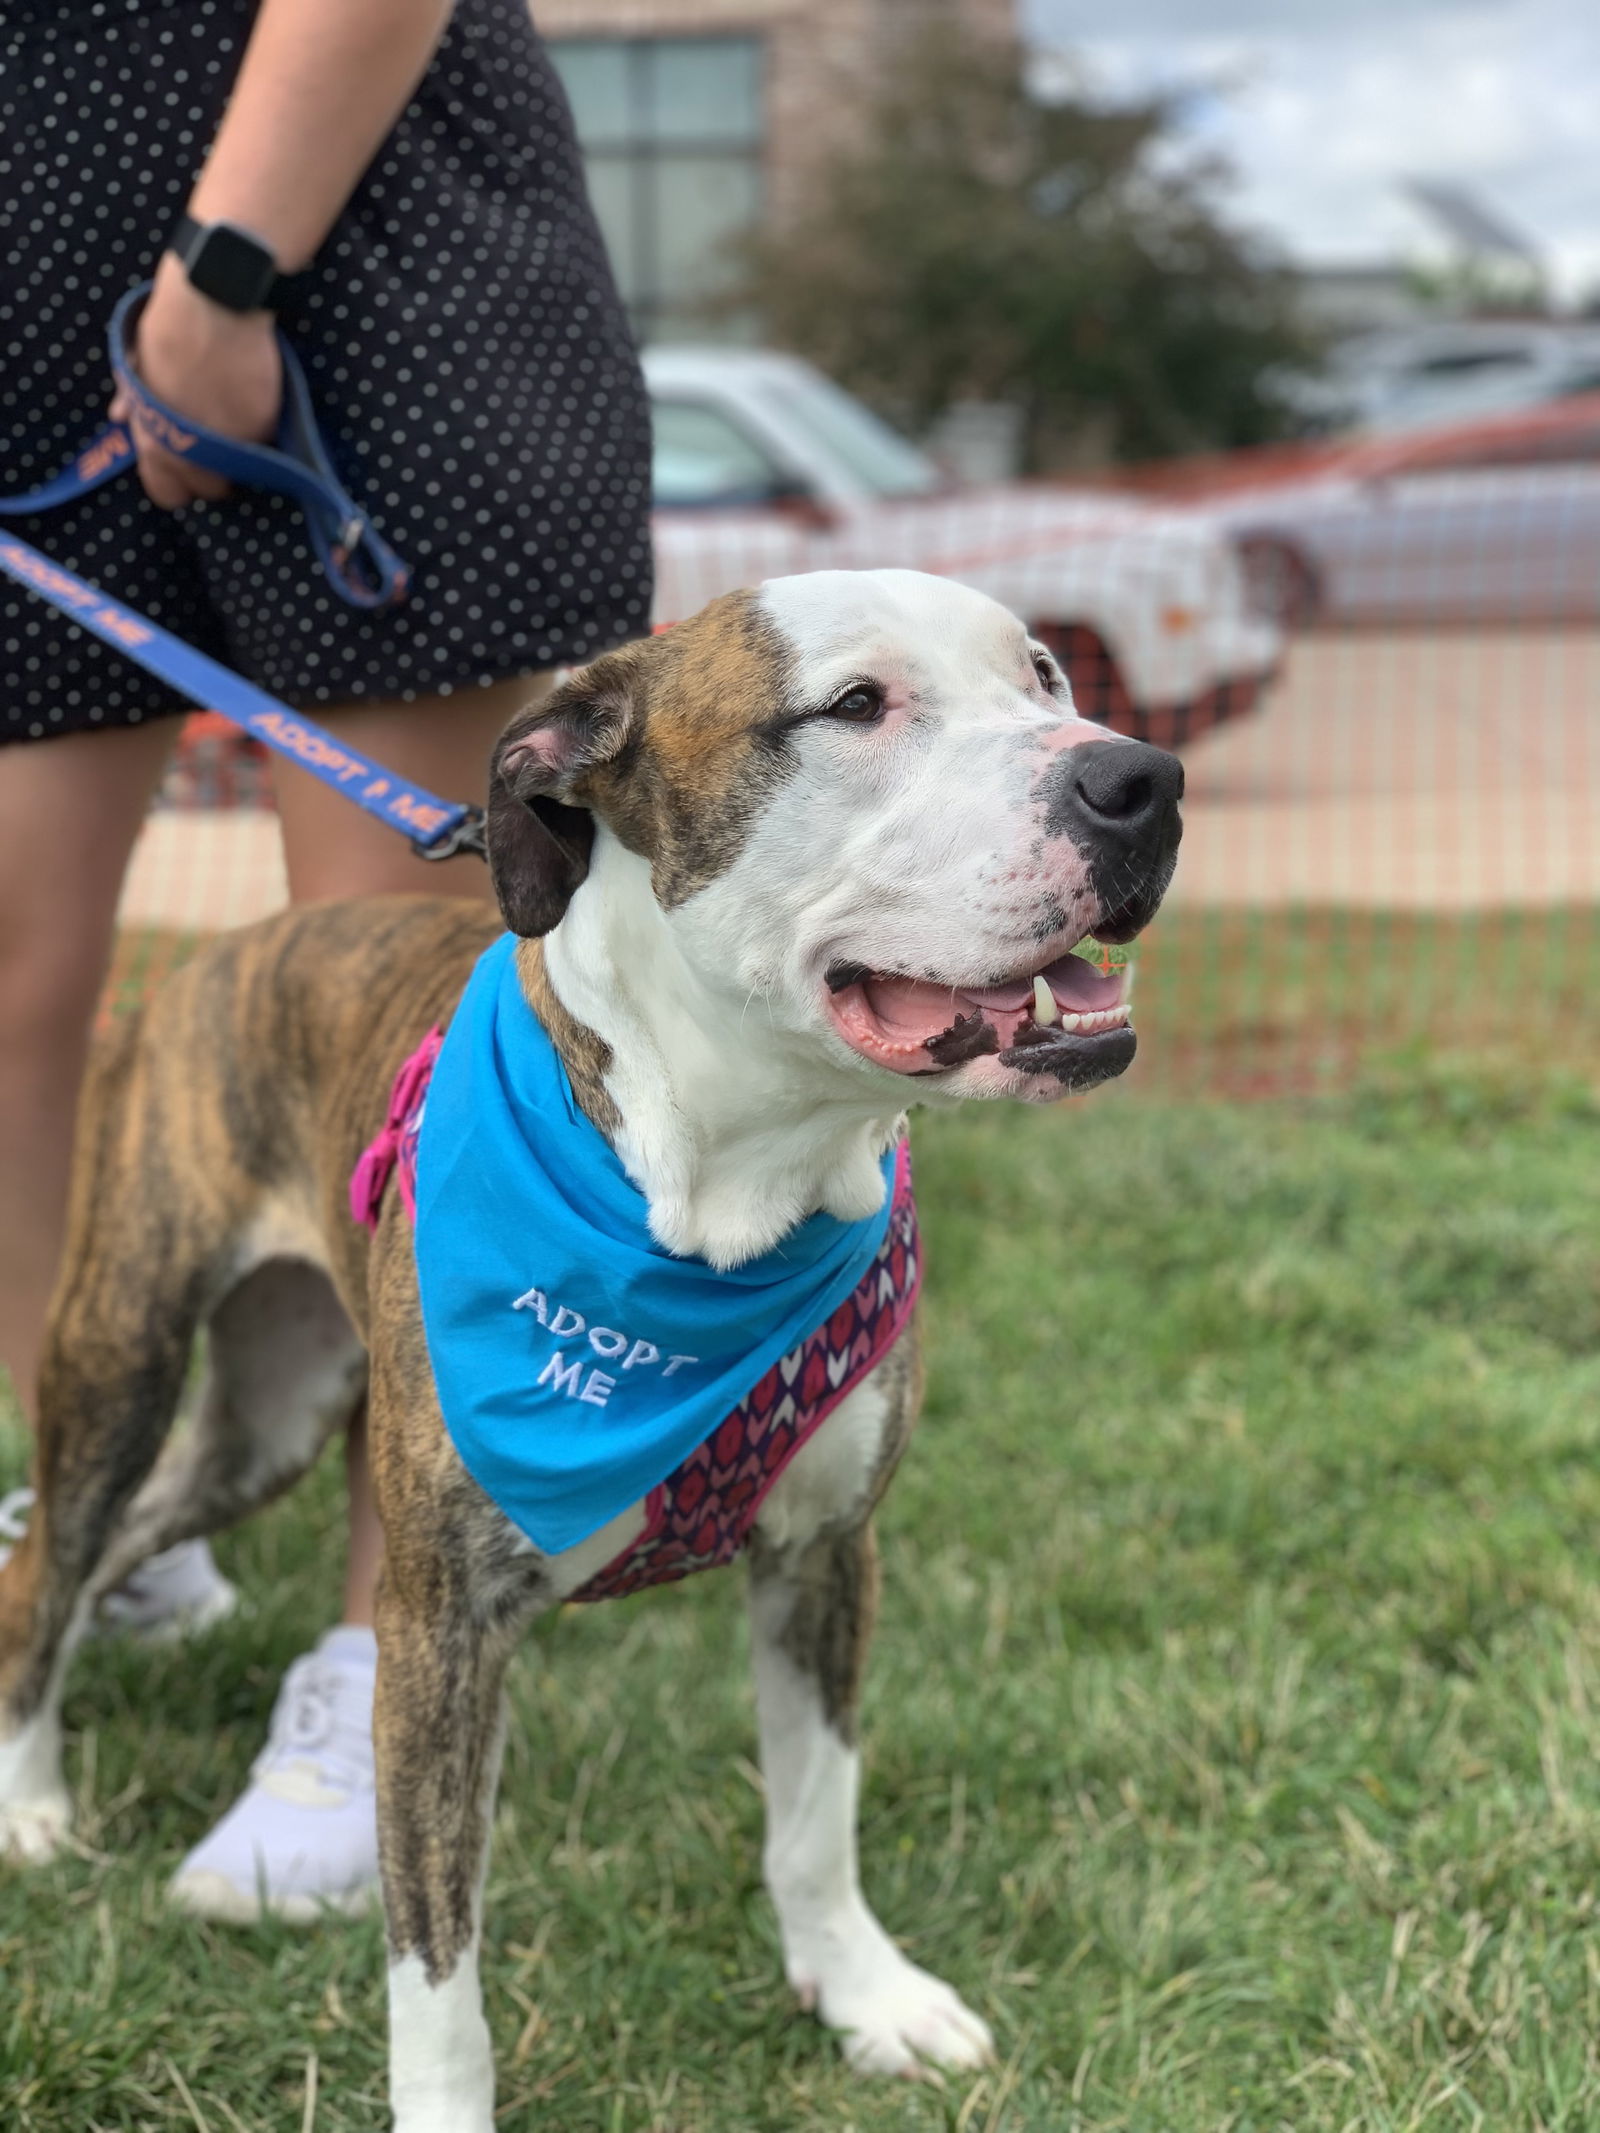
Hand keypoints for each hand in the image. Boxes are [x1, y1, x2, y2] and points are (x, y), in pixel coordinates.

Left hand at [110, 252, 282, 510]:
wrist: (216, 299)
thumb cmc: (169, 325)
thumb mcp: (138, 362)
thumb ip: (133, 399)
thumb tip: (119, 419)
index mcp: (155, 438)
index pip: (166, 491)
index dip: (174, 481)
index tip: (182, 464)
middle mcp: (193, 451)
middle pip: (209, 489)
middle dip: (211, 472)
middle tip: (214, 444)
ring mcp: (232, 442)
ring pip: (239, 472)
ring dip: (238, 456)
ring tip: (236, 426)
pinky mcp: (265, 427)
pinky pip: (262, 445)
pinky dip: (259, 433)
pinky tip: (252, 408)